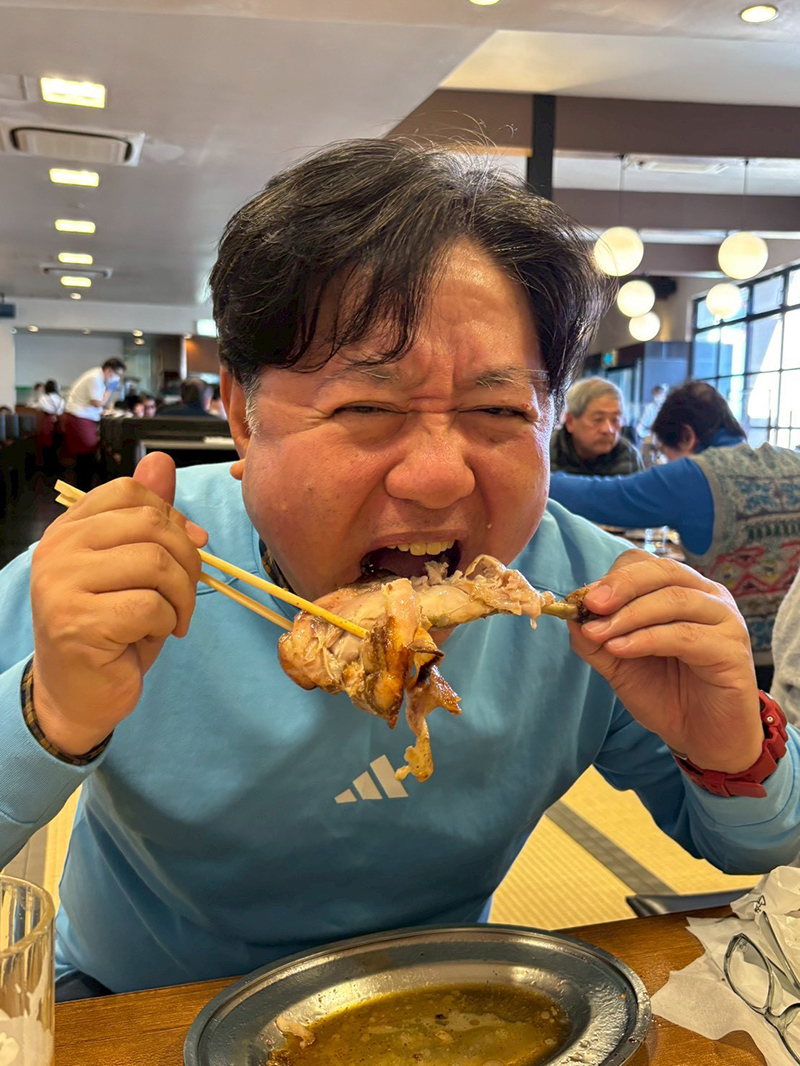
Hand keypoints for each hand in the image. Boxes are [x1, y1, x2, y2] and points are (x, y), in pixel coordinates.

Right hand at [30, 453, 207, 755]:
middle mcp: (57, 549)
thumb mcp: (134, 567)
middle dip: (187, 560)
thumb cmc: (111, 628)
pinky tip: (153, 635)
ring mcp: (62, 585)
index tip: (191, 545)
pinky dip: (167, 622)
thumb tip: (161, 461)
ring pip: (156, 563)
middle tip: (186, 594)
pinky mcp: (78, 623)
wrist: (77, 694)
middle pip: (151, 524)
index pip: (130, 492)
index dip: (172, 515)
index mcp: (69, 528)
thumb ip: (146, 516)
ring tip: (173, 617)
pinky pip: (150, 605)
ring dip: (181, 595)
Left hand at [571, 549, 762, 773]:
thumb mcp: (618, 663)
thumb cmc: (665, 693)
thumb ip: (595, 638)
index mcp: (682, 590)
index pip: (648, 564)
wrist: (703, 738)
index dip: (615, 576)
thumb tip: (569, 613)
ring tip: (599, 634)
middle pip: (662, 572)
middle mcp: (708, 597)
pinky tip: (620, 649)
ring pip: (673, 600)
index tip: (584, 598)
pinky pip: (686, 635)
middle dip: (621, 585)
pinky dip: (648, 639)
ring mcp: (725, 621)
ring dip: (629, 615)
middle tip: (590, 604)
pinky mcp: (732, 650)